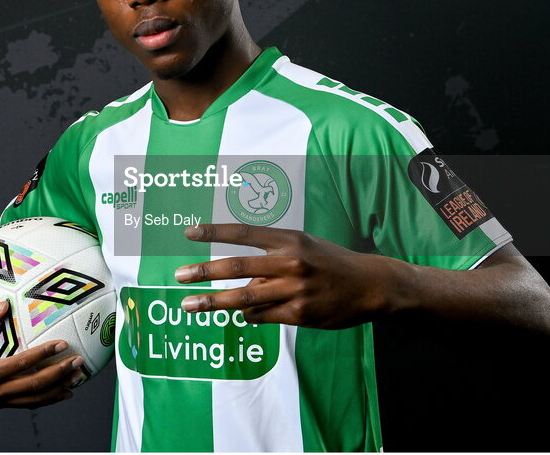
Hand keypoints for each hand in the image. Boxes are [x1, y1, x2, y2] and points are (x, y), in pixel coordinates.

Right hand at [0, 301, 84, 408]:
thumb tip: (4, 304)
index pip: (18, 366)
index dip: (41, 355)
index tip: (61, 343)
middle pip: (31, 387)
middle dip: (58, 374)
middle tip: (78, 361)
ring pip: (32, 400)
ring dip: (57, 389)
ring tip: (78, 378)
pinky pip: (27, 403)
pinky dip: (47, 398)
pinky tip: (64, 391)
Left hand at [174, 224, 395, 328]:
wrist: (371, 285)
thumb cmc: (330, 262)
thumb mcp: (303, 246)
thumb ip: (271, 255)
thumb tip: (240, 277)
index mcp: (289, 239)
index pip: (244, 233)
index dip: (214, 232)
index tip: (189, 232)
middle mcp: (290, 262)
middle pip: (237, 267)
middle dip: (204, 272)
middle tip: (179, 276)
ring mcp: (294, 290)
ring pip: (244, 298)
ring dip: (213, 301)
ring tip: (189, 304)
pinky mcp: (300, 314)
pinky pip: (262, 316)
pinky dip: (248, 315)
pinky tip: (243, 314)